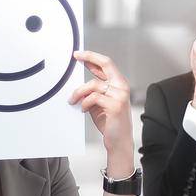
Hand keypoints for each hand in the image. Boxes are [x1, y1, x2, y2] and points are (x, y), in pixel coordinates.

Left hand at [69, 50, 134, 176]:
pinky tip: (84, 109)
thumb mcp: (99, 102)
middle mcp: (122, 87)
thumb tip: (80, 81)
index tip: (78, 55)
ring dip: (79, 92)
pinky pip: (94, 98)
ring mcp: (120, 95)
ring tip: (74, 101)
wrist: (118, 141)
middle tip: (77, 57)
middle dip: (90, 57)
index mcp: (119, 84)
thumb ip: (94, 90)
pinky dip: (85, 103)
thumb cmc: (110, 122)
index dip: (92, 57)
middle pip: (106, 64)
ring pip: (94, 84)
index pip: (106, 64)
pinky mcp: (116, 105)